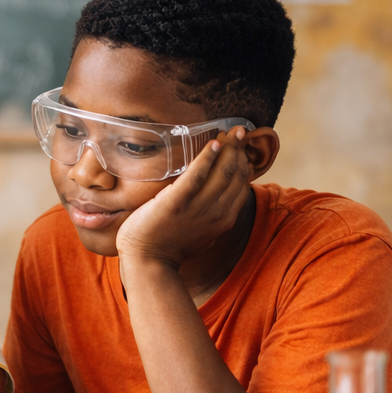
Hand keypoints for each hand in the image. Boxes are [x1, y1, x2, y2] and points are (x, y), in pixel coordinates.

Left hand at [115, 127, 251, 267]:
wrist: (148, 261)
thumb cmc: (170, 246)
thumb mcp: (201, 231)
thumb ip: (211, 215)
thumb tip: (216, 201)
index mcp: (224, 218)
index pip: (241, 184)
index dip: (243, 161)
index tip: (241, 145)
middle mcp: (217, 212)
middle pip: (235, 174)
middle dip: (239, 149)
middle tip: (239, 131)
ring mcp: (198, 207)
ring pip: (222, 172)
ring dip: (227, 148)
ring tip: (229, 132)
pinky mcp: (177, 202)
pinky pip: (197, 175)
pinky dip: (207, 157)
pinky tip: (212, 143)